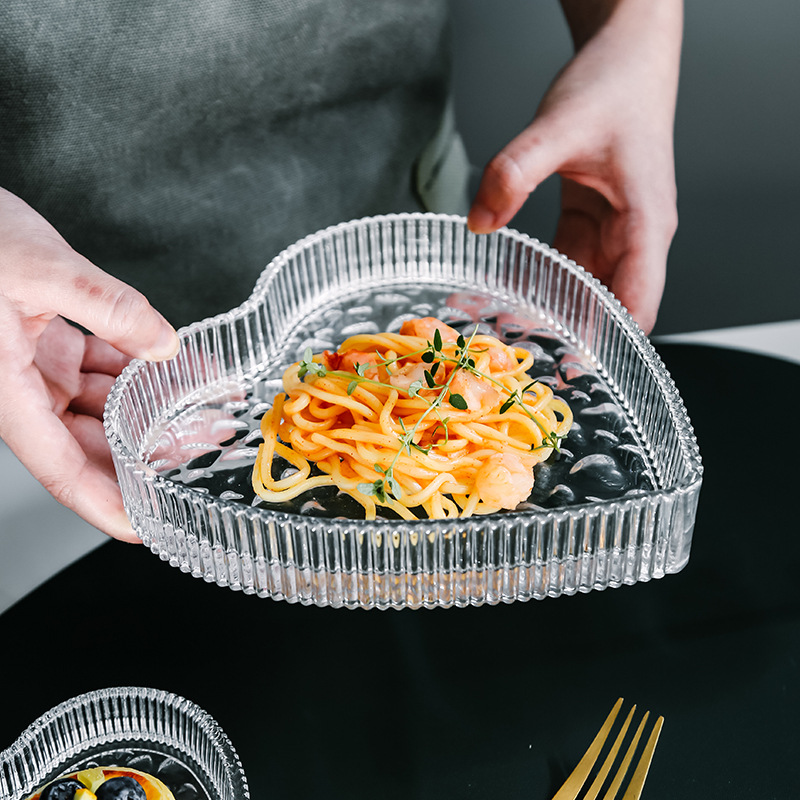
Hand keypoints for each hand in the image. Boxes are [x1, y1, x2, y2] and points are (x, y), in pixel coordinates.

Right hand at [0, 188, 179, 540]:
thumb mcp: (39, 266)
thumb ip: (108, 306)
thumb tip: (163, 343)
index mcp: (5, 390)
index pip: (60, 468)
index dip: (105, 503)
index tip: (145, 527)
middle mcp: (18, 388)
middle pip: (89, 443)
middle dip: (146, 453)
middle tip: (202, 452)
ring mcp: (33, 366)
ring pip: (101, 406)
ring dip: (150, 409)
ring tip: (204, 409)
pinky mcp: (45, 340)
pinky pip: (100, 366)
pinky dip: (139, 368)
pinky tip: (178, 366)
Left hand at [467, 0, 681, 332]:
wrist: (625, 58)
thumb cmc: (613, 88)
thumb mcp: (559, 125)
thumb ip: (516, 171)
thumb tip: (479, 222)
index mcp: (644, 222)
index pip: (638, 298)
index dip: (612, 338)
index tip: (576, 366)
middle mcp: (633, 236)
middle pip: (606, 303)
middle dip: (565, 334)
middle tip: (519, 357)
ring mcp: (611, 234)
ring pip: (581, 290)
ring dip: (545, 312)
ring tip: (497, 330)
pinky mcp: (589, 225)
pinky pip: (562, 267)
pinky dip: (535, 284)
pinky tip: (502, 294)